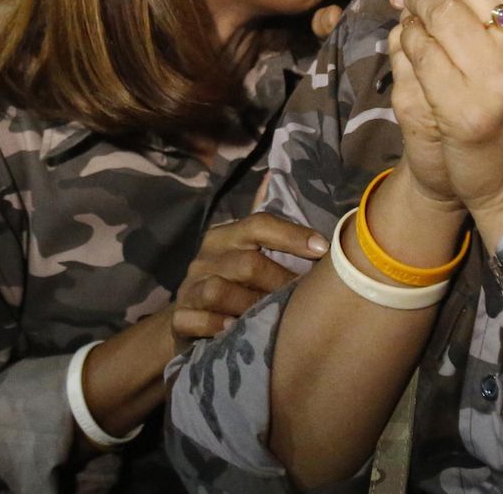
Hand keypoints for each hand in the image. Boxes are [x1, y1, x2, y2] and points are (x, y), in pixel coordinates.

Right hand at [170, 212, 328, 353]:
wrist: (192, 316)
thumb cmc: (233, 280)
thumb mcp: (248, 249)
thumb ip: (265, 222)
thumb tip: (275, 173)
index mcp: (225, 236)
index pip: (259, 224)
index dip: (293, 235)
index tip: (323, 249)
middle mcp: (205, 258)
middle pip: (247, 264)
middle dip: (280, 280)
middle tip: (306, 296)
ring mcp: (189, 287)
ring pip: (219, 291)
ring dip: (251, 305)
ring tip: (274, 316)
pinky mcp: (179, 317)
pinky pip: (196, 320)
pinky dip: (217, 326)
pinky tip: (237, 330)